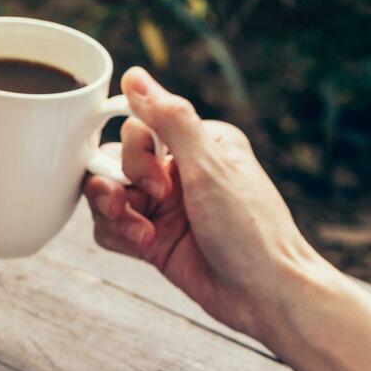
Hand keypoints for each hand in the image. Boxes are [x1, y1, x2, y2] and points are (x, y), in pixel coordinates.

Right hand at [82, 67, 332, 344]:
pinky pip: (109, 228)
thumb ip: (170, 119)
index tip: (159, 179)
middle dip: (119, 186)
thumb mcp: (209, 166)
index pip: (137, 128)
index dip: (135, 154)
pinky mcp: (151, 240)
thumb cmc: (250, 229)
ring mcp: (163, 207)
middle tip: (150, 205)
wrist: (264, 295)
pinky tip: (143, 246)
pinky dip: (118, 236)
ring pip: (106, 195)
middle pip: (114, 161)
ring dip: (114, 214)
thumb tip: (135, 75)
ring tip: (139, 232)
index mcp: (199, 143)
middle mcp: (178, 171)